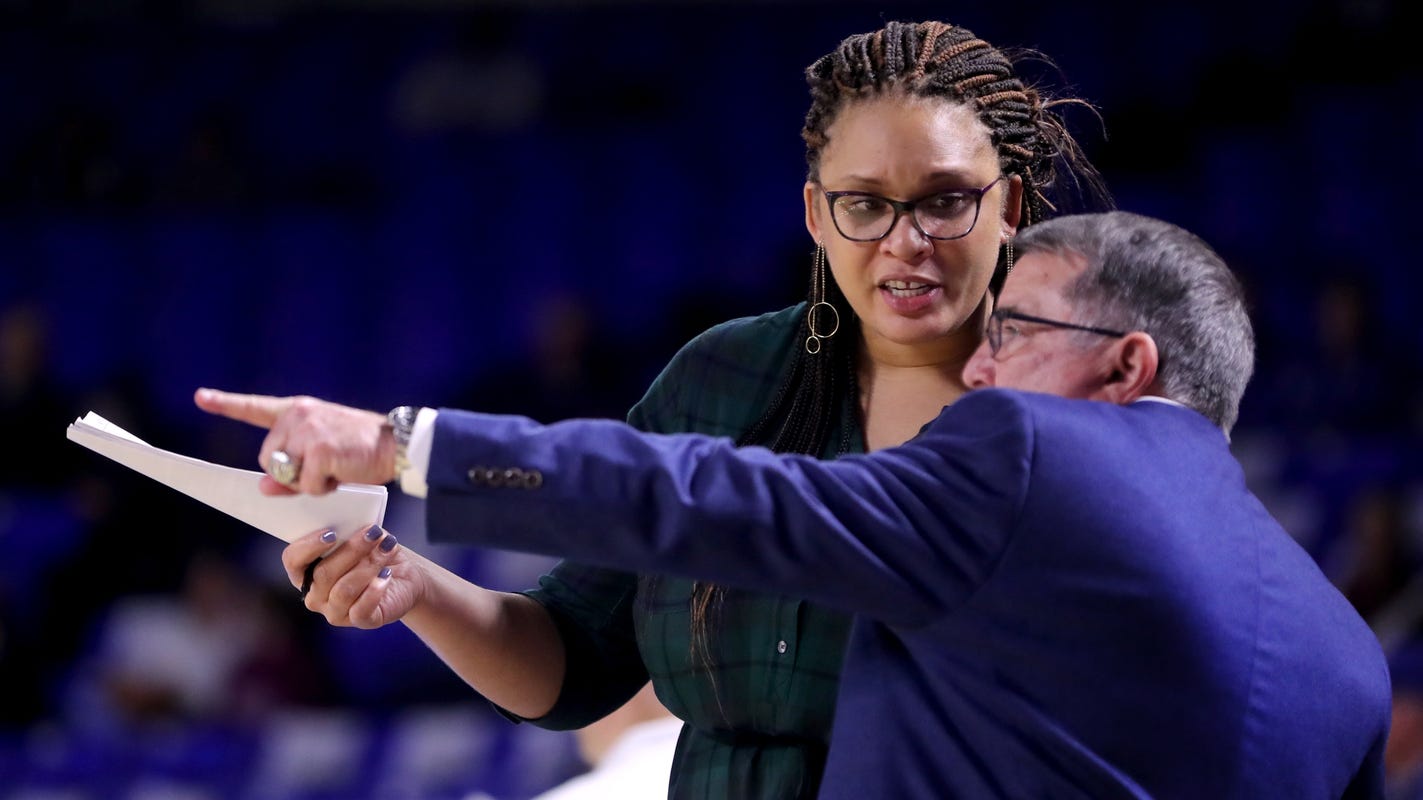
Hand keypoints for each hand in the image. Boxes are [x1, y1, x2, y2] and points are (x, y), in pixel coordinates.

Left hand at [194, 388, 396, 494]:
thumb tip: (264, 487)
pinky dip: (324, 489)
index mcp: (299, 411)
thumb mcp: (321, 454)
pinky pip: (307, 486)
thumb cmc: (361, 449)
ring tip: (337, 469)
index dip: (225, 404)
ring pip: (286, 475)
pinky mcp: (320, 451)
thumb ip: (290, 468)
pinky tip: (343, 474)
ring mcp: (308, 432)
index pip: (255, 407)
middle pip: (268, 459)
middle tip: (324, 468)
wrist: (397, 443)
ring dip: (308, 482)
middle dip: (291, 472)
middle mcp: (299, 416)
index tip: (200, 397)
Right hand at [284, 524, 425, 628]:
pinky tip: (386, 575)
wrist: (407, 576)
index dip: (307, 547)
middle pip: (323, 574)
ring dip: (368, 565)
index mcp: (308, 572)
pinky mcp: (362, 621)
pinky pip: (362, 609)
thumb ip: (350, 531)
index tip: (331, 533)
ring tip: (387, 548)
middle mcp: (316, 596)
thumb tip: (351, 524)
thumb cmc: (376, 554)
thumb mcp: (362, 537)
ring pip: (344, 590)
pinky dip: (375, 589)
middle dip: (351, 550)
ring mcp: (336, 612)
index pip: (292, 560)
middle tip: (373, 533)